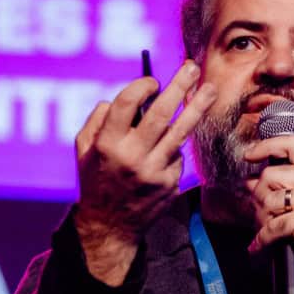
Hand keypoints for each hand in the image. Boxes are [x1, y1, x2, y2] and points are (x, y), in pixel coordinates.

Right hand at [74, 61, 216, 284]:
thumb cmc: (95, 179)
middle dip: (178, 87)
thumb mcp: (83, 149)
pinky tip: (163, 154)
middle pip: (160, 114)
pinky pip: (176, 156)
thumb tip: (127, 97)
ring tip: (210, 89)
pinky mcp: (170, 184)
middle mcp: (132, 157)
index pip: (128, 104)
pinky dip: (172, 149)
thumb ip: (98, 119)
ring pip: (180, 133)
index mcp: (107, 144)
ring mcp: (154, 172)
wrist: (110, 225)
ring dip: (197, 108)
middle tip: (191, 67)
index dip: (143, 86)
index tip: (152, 81)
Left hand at [243, 136, 293, 270]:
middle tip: (260, 212)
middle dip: (258, 195)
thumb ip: (290, 185)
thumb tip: (250, 181)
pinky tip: (259, 244)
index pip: (291, 144)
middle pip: (271, 175)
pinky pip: (273, 226)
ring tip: (264, 228)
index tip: (250, 155)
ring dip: (260, 218)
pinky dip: (263, 238)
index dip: (266, 146)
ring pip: (268, 200)